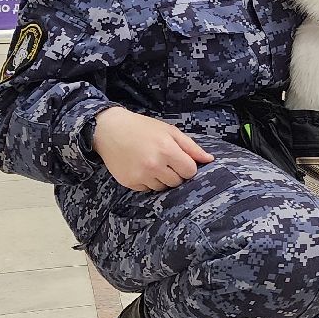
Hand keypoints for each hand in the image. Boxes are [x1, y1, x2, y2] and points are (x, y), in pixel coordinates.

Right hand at [92, 107, 212, 191]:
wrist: (109, 130)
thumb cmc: (143, 128)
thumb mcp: (169, 131)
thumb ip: (191, 147)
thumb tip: (209, 160)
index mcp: (167, 150)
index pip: (190, 171)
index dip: (187, 166)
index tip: (180, 160)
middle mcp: (154, 165)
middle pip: (177, 182)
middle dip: (175, 173)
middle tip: (165, 160)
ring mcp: (141, 176)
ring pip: (163, 188)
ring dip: (162, 179)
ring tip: (152, 163)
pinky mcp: (129, 183)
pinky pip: (147, 190)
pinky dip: (147, 182)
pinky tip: (141, 168)